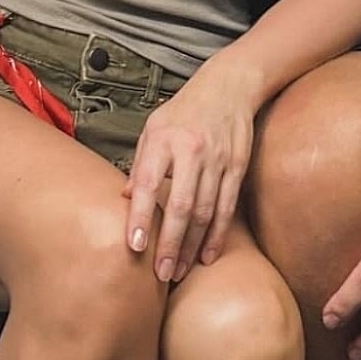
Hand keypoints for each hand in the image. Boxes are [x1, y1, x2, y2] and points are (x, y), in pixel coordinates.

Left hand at [124, 70, 256, 281]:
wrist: (229, 85)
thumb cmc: (185, 109)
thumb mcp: (153, 128)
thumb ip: (140, 163)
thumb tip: (123, 198)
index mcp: (164, 139)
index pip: (148, 182)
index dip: (139, 216)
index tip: (133, 245)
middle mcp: (191, 150)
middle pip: (181, 205)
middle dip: (169, 243)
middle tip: (160, 274)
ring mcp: (218, 159)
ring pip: (205, 211)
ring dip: (191, 245)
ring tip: (179, 271)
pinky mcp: (237, 166)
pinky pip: (227, 207)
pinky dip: (217, 234)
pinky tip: (207, 255)